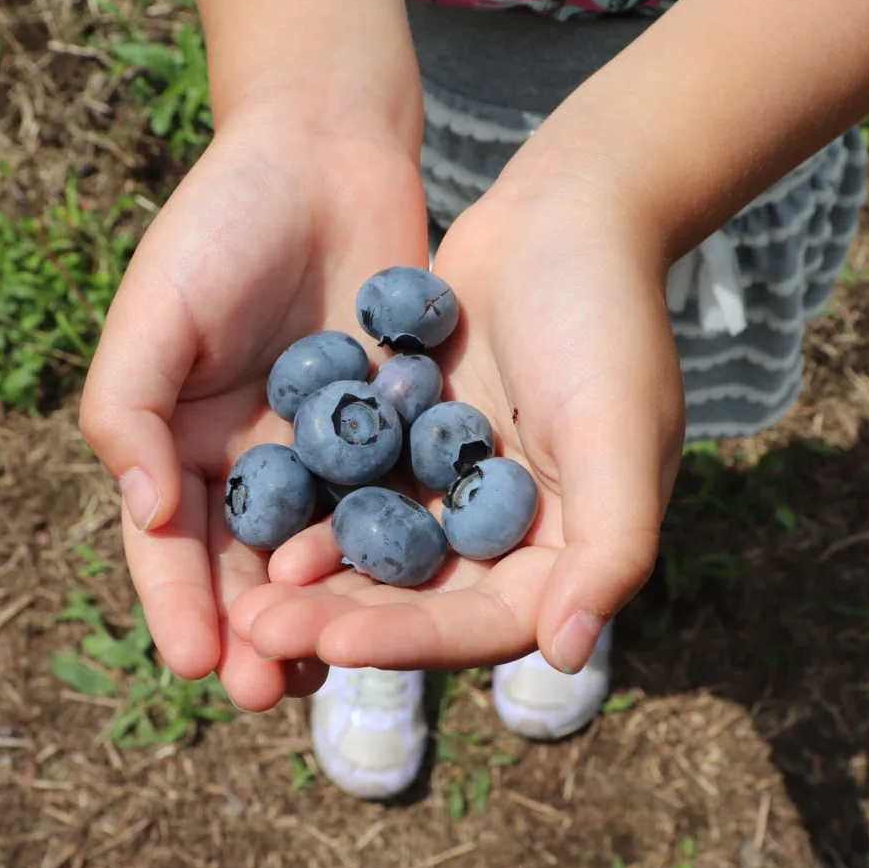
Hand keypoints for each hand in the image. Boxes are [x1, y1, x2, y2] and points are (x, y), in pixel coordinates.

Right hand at [79, 108, 429, 710]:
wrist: (323, 153)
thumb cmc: (220, 225)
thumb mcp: (156, 310)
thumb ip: (129, 409)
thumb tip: (141, 511)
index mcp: (177, 445)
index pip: (169, 547)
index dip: (177, 605)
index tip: (194, 664)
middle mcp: (250, 464)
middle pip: (245, 569)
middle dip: (249, 632)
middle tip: (264, 693)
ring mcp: (324, 454)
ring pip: (320, 555)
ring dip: (321, 615)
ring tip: (331, 671)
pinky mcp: (391, 432)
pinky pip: (389, 503)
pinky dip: (391, 553)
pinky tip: (410, 598)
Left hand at [229, 165, 686, 674]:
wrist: (567, 213)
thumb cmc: (606, 320)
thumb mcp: (620, 432)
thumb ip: (610, 548)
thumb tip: (568, 654)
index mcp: (569, 551)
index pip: (485, 624)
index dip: (410, 641)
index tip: (332, 649)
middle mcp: (513, 535)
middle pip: (421, 603)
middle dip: (343, 622)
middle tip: (260, 632)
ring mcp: (457, 490)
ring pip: (380, 556)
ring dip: (318, 580)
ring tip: (248, 599)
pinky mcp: (415, 445)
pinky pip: (359, 493)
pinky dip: (316, 513)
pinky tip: (259, 528)